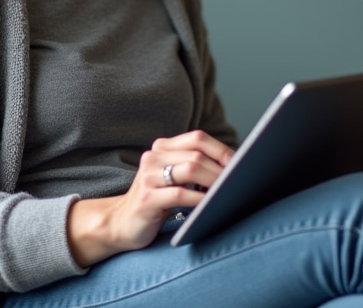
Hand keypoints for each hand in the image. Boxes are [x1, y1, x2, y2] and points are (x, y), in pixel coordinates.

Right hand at [66, 130, 233, 266]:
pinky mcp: (146, 199)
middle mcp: (153, 157)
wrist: (121, 224)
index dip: (221, 150)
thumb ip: (194, 167)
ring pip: (190, 169)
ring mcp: (148, 177)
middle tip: (238, 182)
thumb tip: (234, 166)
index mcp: (162, 147)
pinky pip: (179, 194)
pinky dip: (199, 199)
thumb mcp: (174, 178)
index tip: (241, 164)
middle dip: (222, 169)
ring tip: (227, 193)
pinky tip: (209, 206)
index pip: (197, 138)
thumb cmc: (157, 201)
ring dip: (214, 182)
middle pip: (197, 154)